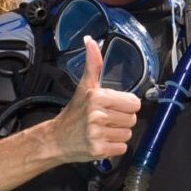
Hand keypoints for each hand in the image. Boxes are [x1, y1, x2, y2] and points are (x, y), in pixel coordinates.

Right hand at [49, 35, 140, 161]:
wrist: (55, 139)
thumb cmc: (74, 112)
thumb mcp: (85, 86)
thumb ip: (93, 63)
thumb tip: (91, 40)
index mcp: (98, 97)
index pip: (134, 103)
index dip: (125, 105)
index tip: (113, 107)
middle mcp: (98, 115)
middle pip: (132, 119)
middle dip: (122, 120)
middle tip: (106, 119)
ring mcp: (97, 134)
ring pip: (128, 134)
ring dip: (118, 134)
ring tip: (103, 130)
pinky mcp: (98, 151)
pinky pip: (122, 148)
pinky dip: (114, 147)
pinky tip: (102, 141)